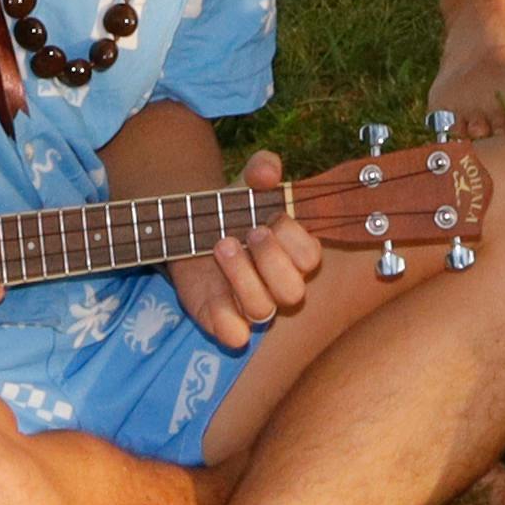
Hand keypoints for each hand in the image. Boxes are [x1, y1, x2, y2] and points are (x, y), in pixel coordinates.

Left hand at [165, 153, 318, 348]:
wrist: (194, 227)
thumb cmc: (233, 208)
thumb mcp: (245, 182)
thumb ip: (261, 169)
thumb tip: (269, 171)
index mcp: (293, 252)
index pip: (310, 257)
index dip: (294, 239)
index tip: (272, 218)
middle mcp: (277, 282)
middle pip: (292, 290)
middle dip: (271, 259)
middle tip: (249, 233)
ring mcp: (251, 302)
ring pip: (262, 309)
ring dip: (242, 277)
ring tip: (221, 245)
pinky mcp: (222, 318)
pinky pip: (235, 335)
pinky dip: (227, 322)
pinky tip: (216, 296)